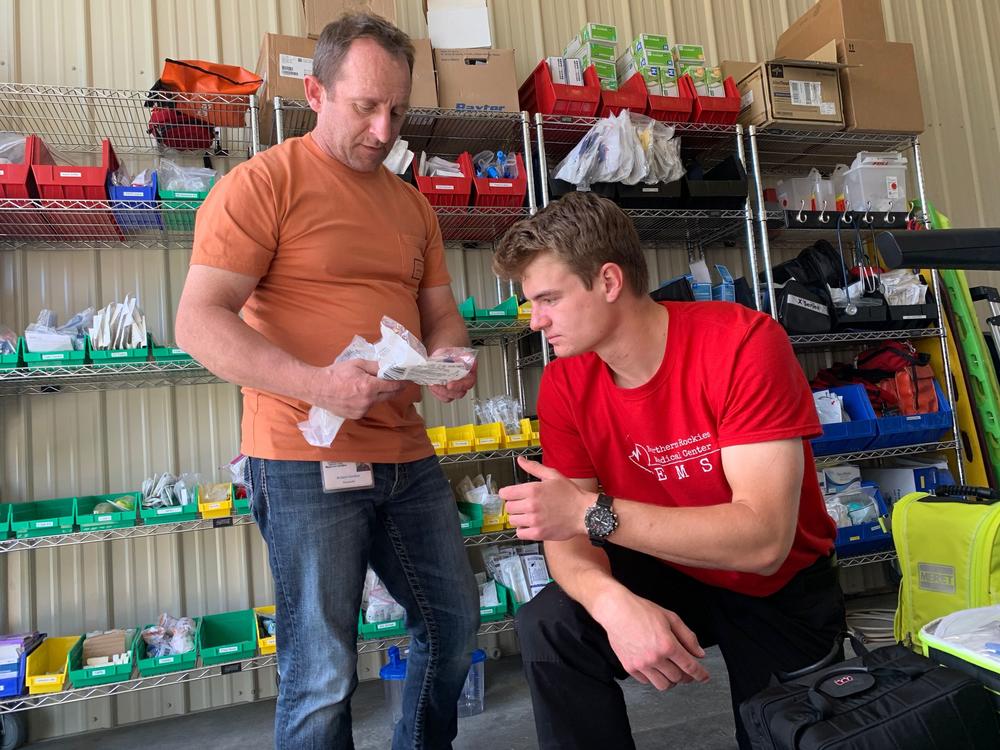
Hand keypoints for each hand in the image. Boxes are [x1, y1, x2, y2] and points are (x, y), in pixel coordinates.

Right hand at [309, 359, 405, 419]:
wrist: (318, 388)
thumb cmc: (336, 373)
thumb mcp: (357, 364)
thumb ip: (375, 366)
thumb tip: (389, 368)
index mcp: (369, 387)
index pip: (393, 386)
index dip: (402, 382)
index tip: (407, 380)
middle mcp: (368, 401)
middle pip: (389, 395)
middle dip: (394, 389)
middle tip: (397, 382)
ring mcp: (362, 410)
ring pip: (377, 402)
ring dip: (378, 395)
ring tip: (368, 386)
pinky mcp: (356, 416)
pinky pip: (367, 407)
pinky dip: (367, 401)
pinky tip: (358, 395)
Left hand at [427, 357, 476, 402]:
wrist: (443, 355)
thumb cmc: (448, 353)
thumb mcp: (450, 350)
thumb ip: (450, 355)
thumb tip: (449, 360)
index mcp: (470, 370)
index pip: (469, 382)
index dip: (460, 385)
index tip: (449, 385)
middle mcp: (465, 381)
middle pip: (460, 392)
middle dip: (447, 391)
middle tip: (438, 384)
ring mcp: (457, 388)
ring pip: (451, 396)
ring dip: (441, 392)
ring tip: (433, 384)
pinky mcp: (448, 391)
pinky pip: (444, 397)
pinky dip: (436, 393)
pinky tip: (432, 386)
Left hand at [499, 456, 592, 540]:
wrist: (585, 513)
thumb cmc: (571, 494)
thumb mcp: (553, 475)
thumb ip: (534, 468)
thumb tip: (520, 460)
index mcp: (532, 490)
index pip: (506, 493)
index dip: (507, 493)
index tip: (511, 495)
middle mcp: (531, 505)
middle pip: (508, 507)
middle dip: (513, 505)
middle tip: (523, 505)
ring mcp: (534, 521)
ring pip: (513, 520)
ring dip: (518, 517)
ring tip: (528, 515)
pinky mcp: (538, 534)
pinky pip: (520, 533)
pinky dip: (523, 530)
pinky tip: (530, 525)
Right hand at [593, 588, 709, 690]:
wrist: (615, 610)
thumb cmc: (641, 611)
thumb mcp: (670, 618)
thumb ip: (688, 637)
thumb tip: (699, 654)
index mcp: (667, 645)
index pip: (690, 666)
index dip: (700, 674)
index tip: (704, 677)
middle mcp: (655, 658)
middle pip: (678, 678)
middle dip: (686, 675)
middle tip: (685, 669)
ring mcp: (641, 664)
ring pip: (663, 685)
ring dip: (671, 680)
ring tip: (670, 671)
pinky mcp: (629, 667)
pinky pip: (647, 682)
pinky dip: (654, 677)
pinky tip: (654, 667)